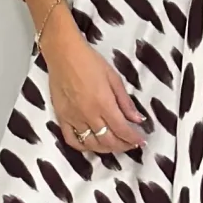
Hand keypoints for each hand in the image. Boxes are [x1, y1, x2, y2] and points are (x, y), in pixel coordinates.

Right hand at [47, 37, 146, 156]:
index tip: (140, 141)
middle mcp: (88, 115)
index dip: (133, 139)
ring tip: (114, 145)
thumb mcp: (114, 78)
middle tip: (130, 144)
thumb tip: (137, 119)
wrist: (64, 54)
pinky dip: (83, 147)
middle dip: (122, 145)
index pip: (122, 129)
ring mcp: (73, 118)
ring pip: (91, 144)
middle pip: (108, 140)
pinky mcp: (61, 117)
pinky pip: (71, 140)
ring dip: (105, 149)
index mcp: (104, 103)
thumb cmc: (90, 61)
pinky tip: (91, 144)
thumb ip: (125, 101)